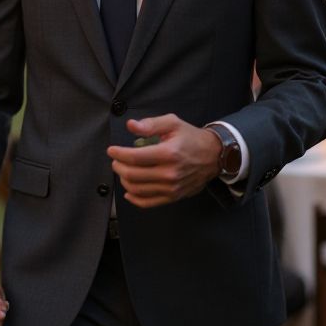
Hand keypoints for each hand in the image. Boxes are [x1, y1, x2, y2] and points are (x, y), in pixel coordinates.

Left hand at [106, 114, 220, 207]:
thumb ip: (150, 124)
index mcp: (168, 153)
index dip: (118, 154)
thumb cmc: (191, 138)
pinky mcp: (173, 196)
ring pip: (137, 189)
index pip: (134, 157)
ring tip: (123, 170)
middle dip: (118, 166)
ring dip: (124, 180)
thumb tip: (131, 126)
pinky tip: (128, 191)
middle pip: (132, 174)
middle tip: (116, 160)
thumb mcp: (172, 123)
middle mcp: (169, 173)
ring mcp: (171, 188)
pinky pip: (148, 202)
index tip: (112, 150)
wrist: (213, 156)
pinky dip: (134, 198)